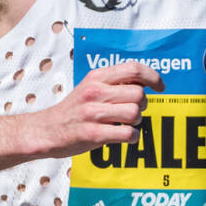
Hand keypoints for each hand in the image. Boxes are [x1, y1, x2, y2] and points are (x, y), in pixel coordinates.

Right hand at [33, 61, 164, 159]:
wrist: (44, 130)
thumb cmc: (73, 110)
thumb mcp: (91, 87)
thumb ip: (115, 82)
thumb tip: (145, 82)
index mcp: (97, 77)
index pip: (133, 69)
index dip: (153, 77)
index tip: (160, 87)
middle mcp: (95, 92)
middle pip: (139, 94)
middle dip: (142, 105)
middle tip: (131, 111)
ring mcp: (92, 113)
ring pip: (135, 113)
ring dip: (136, 121)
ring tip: (124, 123)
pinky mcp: (92, 133)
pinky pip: (127, 133)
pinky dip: (132, 137)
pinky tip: (124, 136)